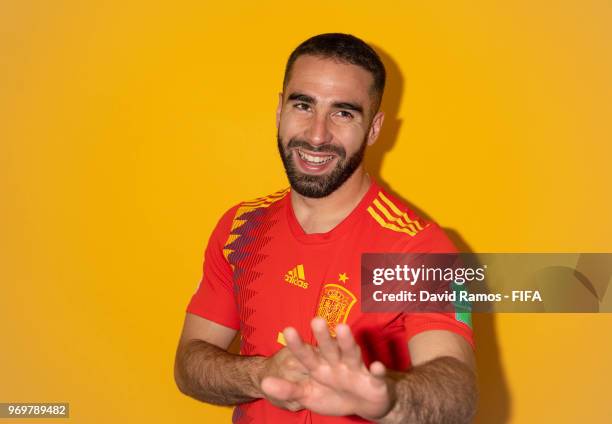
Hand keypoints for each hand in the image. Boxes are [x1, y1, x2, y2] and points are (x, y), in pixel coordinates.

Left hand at [261, 318, 396, 419]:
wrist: (367, 403)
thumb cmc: (335, 395)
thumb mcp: (309, 395)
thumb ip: (288, 390)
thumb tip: (263, 384)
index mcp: (321, 366)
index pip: (306, 355)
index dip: (298, 345)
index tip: (287, 330)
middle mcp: (337, 363)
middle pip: (328, 348)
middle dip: (322, 336)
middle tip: (315, 319)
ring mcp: (356, 370)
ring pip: (351, 354)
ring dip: (347, 342)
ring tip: (342, 328)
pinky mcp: (375, 381)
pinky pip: (377, 376)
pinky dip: (378, 371)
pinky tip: (376, 366)